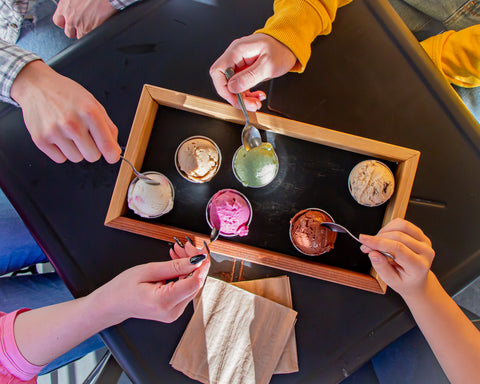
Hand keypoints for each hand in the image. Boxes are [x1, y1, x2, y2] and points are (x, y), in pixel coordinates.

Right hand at [10, 60, 120, 163]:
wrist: (35, 85)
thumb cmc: (66, 94)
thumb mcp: (93, 103)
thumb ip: (108, 126)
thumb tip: (114, 148)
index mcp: (89, 113)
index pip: (106, 146)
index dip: (112, 155)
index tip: (112, 157)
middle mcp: (72, 124)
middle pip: (92, 156)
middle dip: (92, 149)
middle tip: (85, 137)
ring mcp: (55, 132)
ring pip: (76, 158)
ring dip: (76, 150)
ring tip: (69, 134)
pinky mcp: (40, 140)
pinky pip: (60, 159)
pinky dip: (61, 151)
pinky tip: (58, 136)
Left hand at [53, 0, 117, 38]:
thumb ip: (71, 2)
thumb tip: (73, 4)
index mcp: (65, 7)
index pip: (58, 21)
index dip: (63, 23)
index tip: (67, 22)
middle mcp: (72, 18)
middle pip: (69, 32)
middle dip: (74, 30)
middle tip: (81, 25)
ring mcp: (82, 26)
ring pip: (81, 36)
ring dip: (85, 33)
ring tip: (91, 25)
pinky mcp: (93, 30)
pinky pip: (92, 37)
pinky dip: (95, 33)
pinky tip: (98, 26)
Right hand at [95, 251, 209, 323]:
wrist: (112, 305)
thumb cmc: (123, 289)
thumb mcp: (148, 270)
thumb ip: (174, 266)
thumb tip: (196, 260)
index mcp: (164, 301)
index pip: (195, 282)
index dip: (201, 265)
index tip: (200, 250)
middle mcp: (172, 311)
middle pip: (195, 283)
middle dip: (194, 262)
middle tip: (185, 245)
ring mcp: (174, 312)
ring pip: (192, 284)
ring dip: (189, 266)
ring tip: (178, 251)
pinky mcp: (174, 309)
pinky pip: (186, 289)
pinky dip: (184, 274)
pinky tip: (177, 262)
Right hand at [209, 33, 296, 110]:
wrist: (289, 45)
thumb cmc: (281, 49)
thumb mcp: (268, 65)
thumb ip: (250, 76)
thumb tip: (233, 87)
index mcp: (237, 51)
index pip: (218, 72)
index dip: (224, 89)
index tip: (236, 99)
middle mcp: (235, 57)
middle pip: (224, 81)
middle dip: (236, 97)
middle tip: (251, 105)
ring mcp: (239, 64)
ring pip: (232, 87)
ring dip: (243, 98)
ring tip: (256, 102)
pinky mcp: (244, 71)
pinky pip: (240, 86)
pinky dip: (247, 95)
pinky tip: (257, 96)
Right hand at [359, 218, 434, 297]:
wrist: (416, 280)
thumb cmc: (404, 281)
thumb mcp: (391, 281)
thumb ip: (381, 267)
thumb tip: (373, 253)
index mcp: (419, 266)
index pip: (398, 248)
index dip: (378, 242)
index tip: (363, 240)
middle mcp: (425, 252)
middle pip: (398, 236)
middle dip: (378, 238)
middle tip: (366, 245)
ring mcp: (425, 241)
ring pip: (401, 225)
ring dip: (384, 231)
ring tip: (377, 242)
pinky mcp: (420, 234)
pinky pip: (402, 223)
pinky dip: (389, 227)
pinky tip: (385, 237)